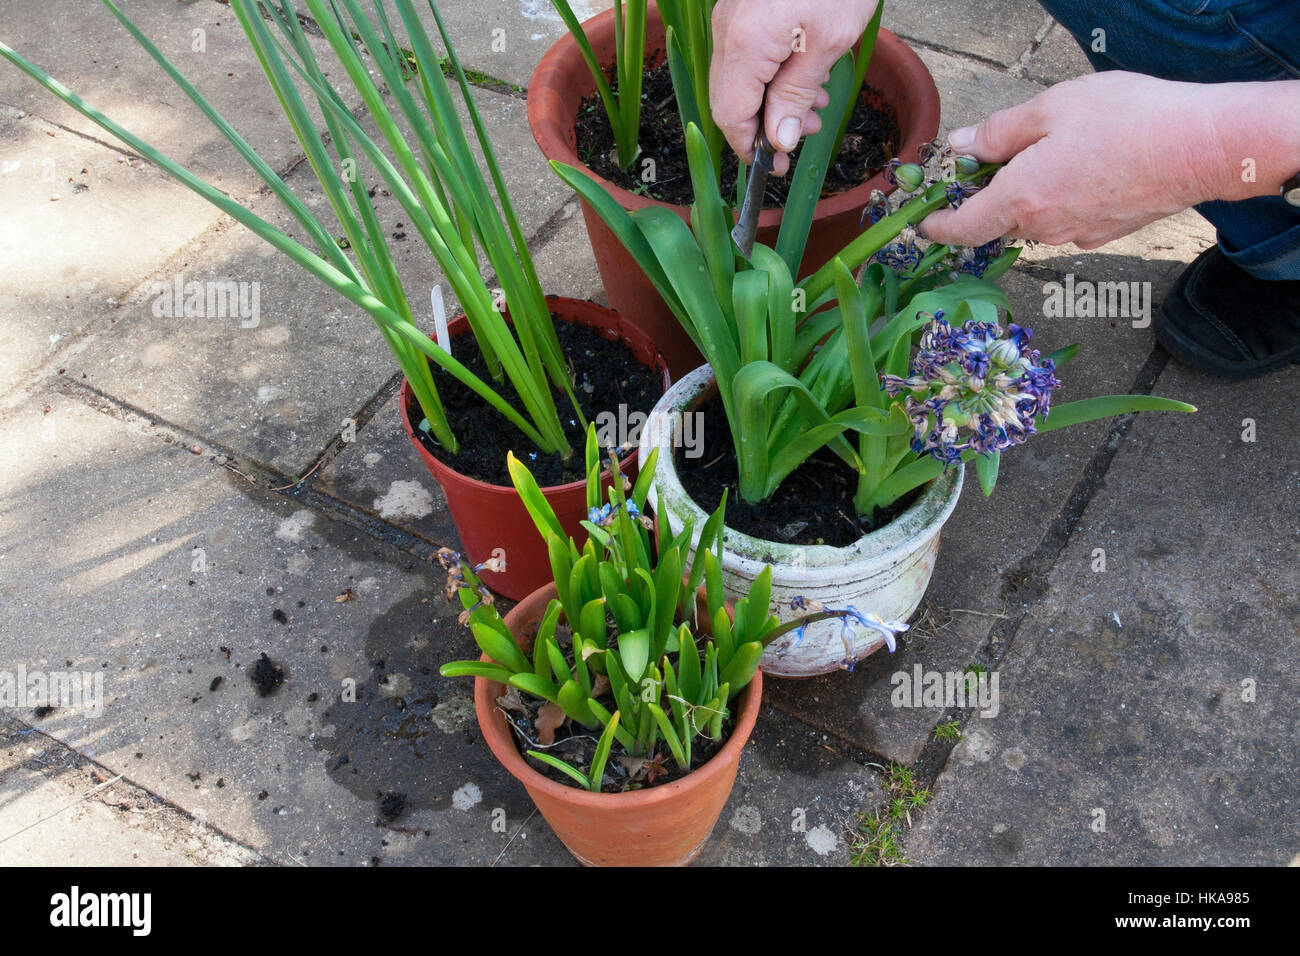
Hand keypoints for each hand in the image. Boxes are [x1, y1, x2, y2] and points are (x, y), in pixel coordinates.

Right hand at [710, 0, 879, 175]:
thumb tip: (780, 141)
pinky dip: (771, 75)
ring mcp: (730, 17)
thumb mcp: (828, 43)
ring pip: (738, 79)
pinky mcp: (742, 8)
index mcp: (744, 44)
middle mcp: (726, 31)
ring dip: (773, 101)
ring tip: (815, 105)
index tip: (777, 168)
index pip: (731, 116)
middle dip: (766, 125)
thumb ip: (797, 95)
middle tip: (808, 133)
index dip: (752, 148)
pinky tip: (805, 74)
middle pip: (730, 100)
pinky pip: (746, 54)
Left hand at [920, 72, 1238, 249]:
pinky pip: (1066, 218)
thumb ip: (999, 132)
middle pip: (998, 220)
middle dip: (990, 194)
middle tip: (998, 155)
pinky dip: (1063, 197)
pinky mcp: (1105, 234)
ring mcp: (1076, 235)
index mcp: (1021, 199)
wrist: (1205, 147)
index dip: (937, 226)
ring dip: (1030, 193)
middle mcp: (1043, 228)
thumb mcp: (1051, 108)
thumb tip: (961, 146)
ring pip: (1034, 218)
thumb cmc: (1129, 119)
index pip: (962, 229)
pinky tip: (1087, 165)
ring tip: (1056, 150)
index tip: (923, 222)